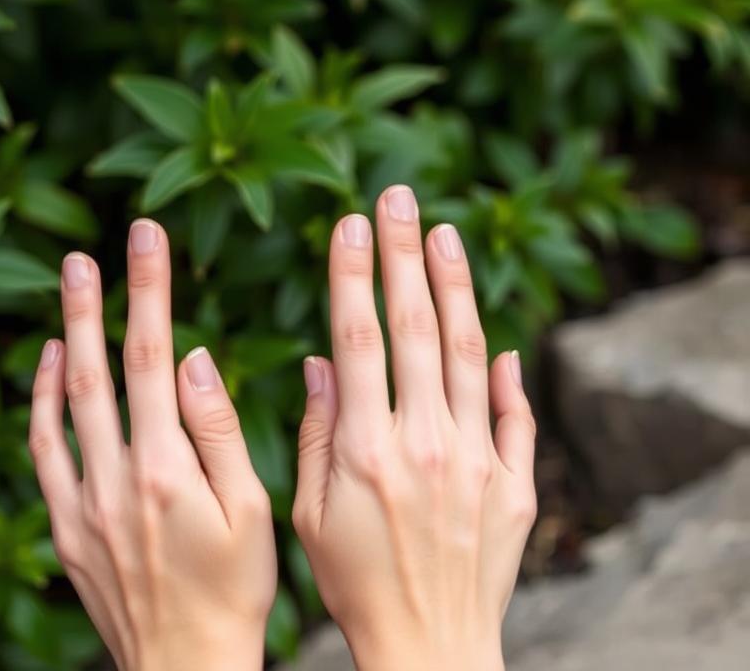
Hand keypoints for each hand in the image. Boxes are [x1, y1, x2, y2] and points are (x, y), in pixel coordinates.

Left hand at [29, 219, 276, 670]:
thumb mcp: (252, 511)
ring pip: (66, 401)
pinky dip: (42, 400)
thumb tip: (195, 360)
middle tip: (88, 251)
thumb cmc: (234, 592)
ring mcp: (82, 502)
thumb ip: (219, 431)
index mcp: (167, 469)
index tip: (145, 240)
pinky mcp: (65, 525)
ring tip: (69, 284)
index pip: (155, 358)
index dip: (149, 291)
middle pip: (101, 369)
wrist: (183, 666)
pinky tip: (48, 362)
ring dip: (66, 337)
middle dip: (96, 302)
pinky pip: (43, 449)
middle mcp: (115, 477)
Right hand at [292, 186, 536, 670]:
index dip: (354, 274)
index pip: (359, 339)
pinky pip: (512, 415)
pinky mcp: (513, 485)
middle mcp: (424, 444)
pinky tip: (502, 335)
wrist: (428, 647)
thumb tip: (324, 362)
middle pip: (417, 329)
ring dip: (455, 290)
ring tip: (445, 235)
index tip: (353, 224)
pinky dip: (507, 373)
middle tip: (401, 198)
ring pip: (469, 354)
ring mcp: (475, 461)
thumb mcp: (309, 513)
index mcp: (364, 449)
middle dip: (405, 255)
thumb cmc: (354, 582)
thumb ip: (317, 431)